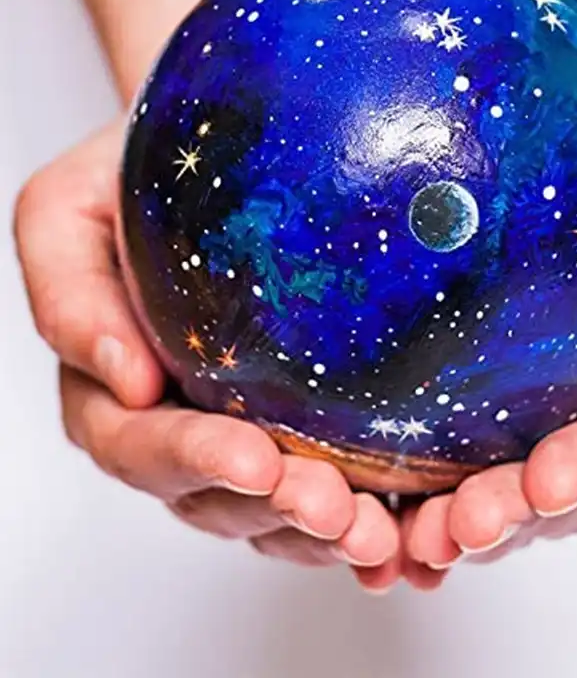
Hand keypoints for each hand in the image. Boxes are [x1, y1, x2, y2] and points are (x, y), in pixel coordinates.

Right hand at [14, 119, 399, 579]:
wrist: (220, 151)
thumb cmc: (145, 173)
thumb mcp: (72, 210)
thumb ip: (70, 290)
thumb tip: (126, 381)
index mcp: (116, 388)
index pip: (140, 445)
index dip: (192, 459)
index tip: (253, 457)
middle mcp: (178, 425)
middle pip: (215, 495)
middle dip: (273, 507)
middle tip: (330, 504)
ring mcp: (243, 436)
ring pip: (274, 512)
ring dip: (322, 530)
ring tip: (374, 528)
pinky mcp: (305, 433)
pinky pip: (330, 492)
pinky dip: (364, 519)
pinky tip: (402, 527)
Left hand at [401, 121, 576, 586]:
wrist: (562, 155)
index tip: (548, 481)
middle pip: (561, 490)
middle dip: (517, 516)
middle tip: (465, 524)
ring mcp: (524, 418)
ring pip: (499, 494)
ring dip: (460, 524)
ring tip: (413, 537)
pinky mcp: (463, 408)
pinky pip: (437, 464)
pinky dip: (411, 502)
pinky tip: (375, 519)